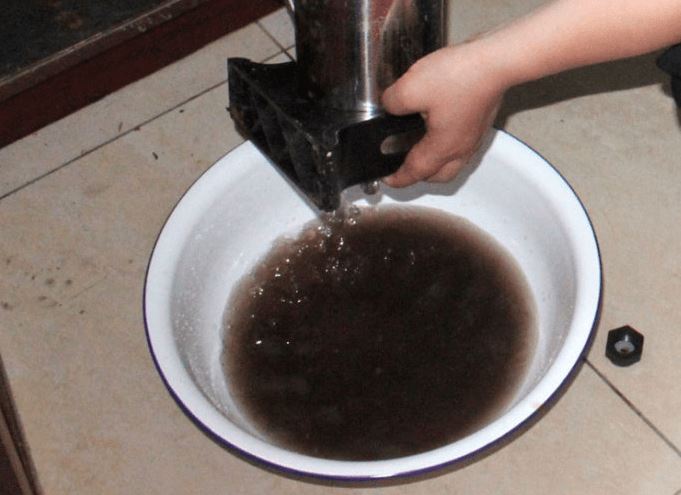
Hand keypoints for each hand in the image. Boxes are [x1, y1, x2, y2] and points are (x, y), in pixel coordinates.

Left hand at [381, 42, 508, 186]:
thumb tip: (389, 105)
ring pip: (455, 161)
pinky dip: (449, 144)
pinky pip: (464, 143)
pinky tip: (440, 126)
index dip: (398, 178)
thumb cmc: (461, 76)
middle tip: (405, 166)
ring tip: (421, 149)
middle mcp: (462, 147)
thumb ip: (392, 102)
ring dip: (437, 162)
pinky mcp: (482, 120)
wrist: (497, 59)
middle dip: (420, 175)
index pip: (415, 173)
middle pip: (440, 175)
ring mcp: (475, 134)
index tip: (388, 179)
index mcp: (442, 148)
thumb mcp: (410, 88)